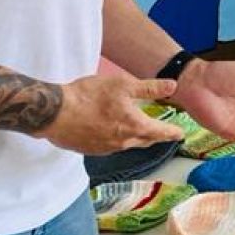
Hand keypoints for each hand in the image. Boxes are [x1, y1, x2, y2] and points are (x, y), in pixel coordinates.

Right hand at [39, 75, 182, 155]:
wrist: (54, 113)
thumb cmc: (89, 96)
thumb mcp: (122, 85)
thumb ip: (149, 87)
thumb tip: (173, 85)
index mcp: (135, 126)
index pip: (161, 132)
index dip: (172, 132)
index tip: (180, 134)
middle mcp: (123, 142)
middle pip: (146, 140)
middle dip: (155, 136)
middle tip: (162, 132)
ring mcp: (106, 148)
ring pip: (128, 144)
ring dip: (136, 138)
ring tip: (138, 130)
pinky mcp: (90, 150)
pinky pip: (110, 146)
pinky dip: (116, 139)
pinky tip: (111, 131)